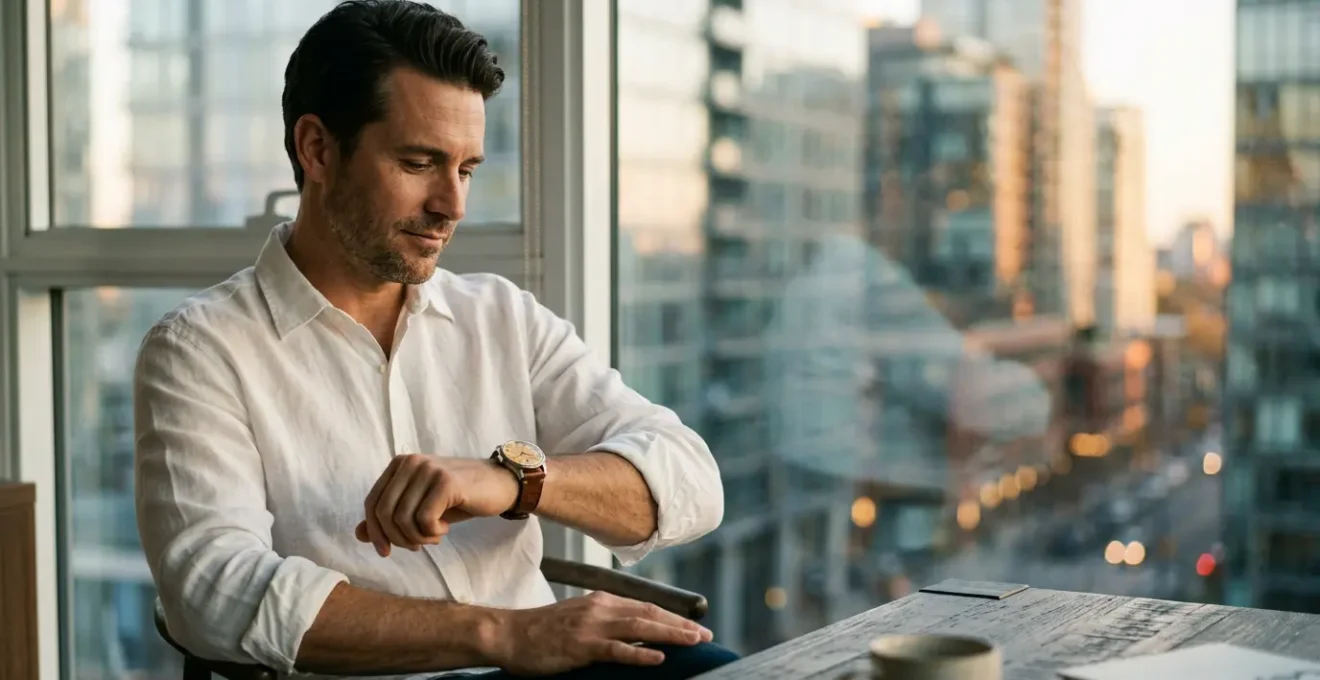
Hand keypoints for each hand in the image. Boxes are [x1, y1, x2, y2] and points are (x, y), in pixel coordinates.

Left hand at [355, 454, 518, 556]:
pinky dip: (432, 532)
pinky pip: (424, 519)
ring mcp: (428, 469)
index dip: (375, 531)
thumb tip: (359, 534)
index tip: (386, 552)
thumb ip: (389, 518)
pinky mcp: (446, 482)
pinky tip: (445, 528)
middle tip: (418, 545)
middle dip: (398, 538)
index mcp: (400, 464)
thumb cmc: (458, 498)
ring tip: (434, 536)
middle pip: (384, 513)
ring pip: (403, 519)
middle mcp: (411, 462)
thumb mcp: (420, 509)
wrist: (499, 485)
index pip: (372, 502)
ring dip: (417, 538)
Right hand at [490, 591, 712, 675]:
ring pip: (640, 627)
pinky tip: (658, 657)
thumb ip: (605, 623)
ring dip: (670, 634)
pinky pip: (616, 649)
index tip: (695, 627)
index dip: (673, 617)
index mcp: (601, 601)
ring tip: (693, 641)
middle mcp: (600, 608)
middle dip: (680, 625)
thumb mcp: (578, 619)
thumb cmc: (541, 632)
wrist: (508, 634)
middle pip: (650, 613)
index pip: (646, 606)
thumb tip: (634, 636)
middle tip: (705, 635)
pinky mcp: (580, 645)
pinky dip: (639, 652)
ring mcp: (591, 626)